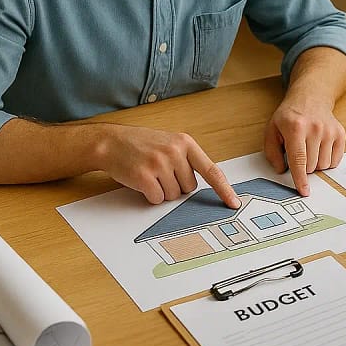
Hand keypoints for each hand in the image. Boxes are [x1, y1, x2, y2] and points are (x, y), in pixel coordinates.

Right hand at [93, 124, 239, 206]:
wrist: (110, 142)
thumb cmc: (141, 144)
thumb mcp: (169, 143)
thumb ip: (187, 159)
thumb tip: (203, 185)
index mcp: (186, 143)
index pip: (211, 170)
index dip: (224, 189)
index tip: (234, 203)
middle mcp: (175, 151)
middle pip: (189, 188)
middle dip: (176, 186)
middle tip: (160, 172)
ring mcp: (160, 164)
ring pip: (173, 195)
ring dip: (162, 191)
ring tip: (150, 174)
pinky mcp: (145, 176)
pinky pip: (157, 199)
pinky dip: (150, 196)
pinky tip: (141, 181)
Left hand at [263, 93, 345, 195]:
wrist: (310, 98)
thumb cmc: (290, 116)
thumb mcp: (272, 130)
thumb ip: (272, 152)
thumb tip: (282, 170)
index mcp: (296, 127)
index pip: (298, 160)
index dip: (300, 178)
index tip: (304, 191)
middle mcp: (315, 128)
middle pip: (311, 166)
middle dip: (304, 166)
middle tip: (299, 152)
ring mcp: (329, 131)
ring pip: (324, 165)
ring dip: (315, 164)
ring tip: (309, 149)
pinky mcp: (340, 133)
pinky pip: (335, 160)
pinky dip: (327, 160)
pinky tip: (320, 148)